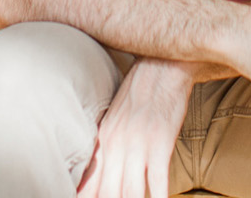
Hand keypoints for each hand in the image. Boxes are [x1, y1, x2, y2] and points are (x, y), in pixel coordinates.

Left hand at [78, 59, 191, 197]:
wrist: (162, 65)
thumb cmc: (140, 94)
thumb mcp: (114, 120)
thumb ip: (105, 149)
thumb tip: (93, 177)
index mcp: (102, 142)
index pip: (88, 185)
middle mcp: (115, 145)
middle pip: (106, 194)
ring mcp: (137, 144)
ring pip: (129, 192)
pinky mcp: (160, 141)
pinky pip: (157, 179)